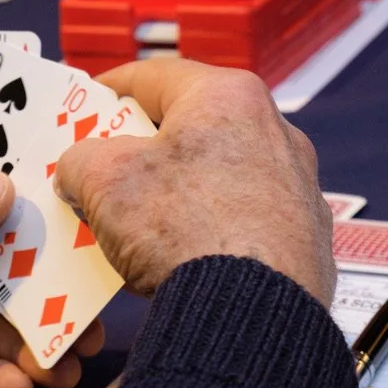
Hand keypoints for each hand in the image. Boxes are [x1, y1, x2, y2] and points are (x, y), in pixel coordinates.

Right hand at [54, 59, 334, 305]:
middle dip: (141, 148)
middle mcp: (275, 129)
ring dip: (176, 190)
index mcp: (228, 95)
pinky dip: (210, 227)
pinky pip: (244, 217)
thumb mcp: (104, 179)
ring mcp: (297, 184)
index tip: (82, 108)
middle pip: (191, 125)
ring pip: (220, 173)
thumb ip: (82, 159)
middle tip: (101, 169)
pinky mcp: (306, 235)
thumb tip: (81, 169)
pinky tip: (181, 255)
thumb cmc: (183, 227)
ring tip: (135, 221)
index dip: (108, 89)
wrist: (253, 312)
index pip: (154, 76)